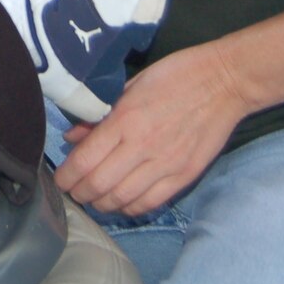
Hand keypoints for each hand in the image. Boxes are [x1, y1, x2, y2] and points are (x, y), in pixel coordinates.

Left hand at [51, 41, 250, 215]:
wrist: (223, 81)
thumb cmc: (174, 75)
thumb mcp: (130, 85)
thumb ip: (100, 114)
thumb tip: (73, 138)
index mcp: (125, 119)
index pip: (85, 160)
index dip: (67, 176)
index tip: (60, 180)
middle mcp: (142, 146)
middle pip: (100, 185)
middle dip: (80, 194)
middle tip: (73, 192)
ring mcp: (166, 164)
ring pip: (123, 199)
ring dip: (102, 204)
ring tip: (94, 200)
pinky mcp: (185, 175)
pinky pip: (151, 202)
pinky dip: (130, 208)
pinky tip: (122, 203)